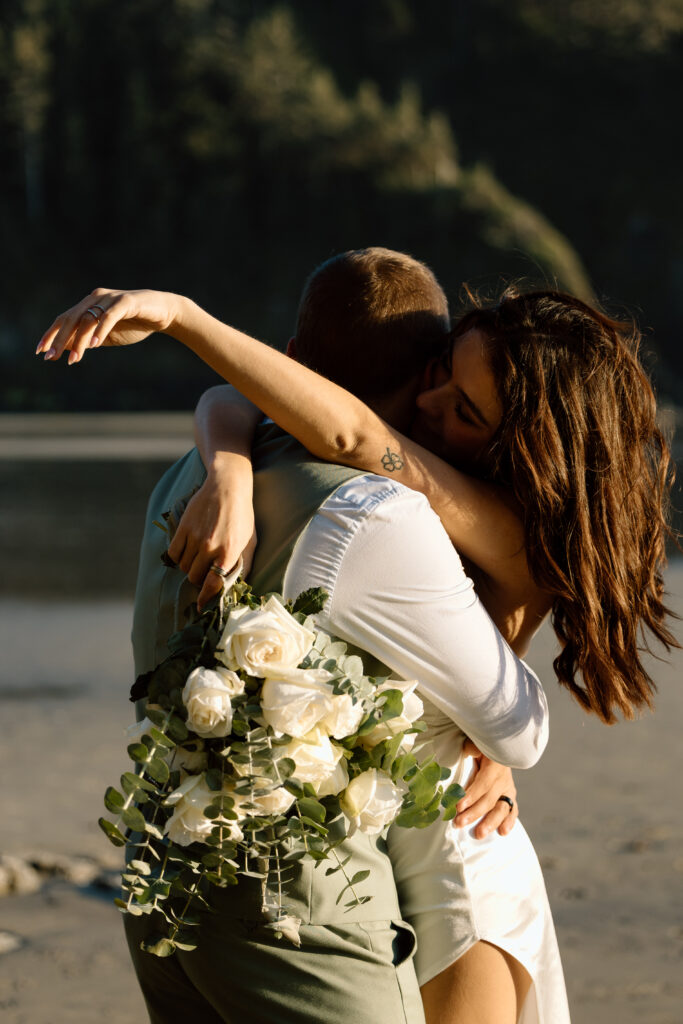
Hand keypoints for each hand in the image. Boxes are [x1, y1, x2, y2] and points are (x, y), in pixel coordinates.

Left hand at [35, 288, 180, 364]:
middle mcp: (96, 298)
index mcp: (89, 305)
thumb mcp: (107, 336)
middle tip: (51, 358)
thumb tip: (66, 349)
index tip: (40, 352)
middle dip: (59, 339)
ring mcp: (110, 299)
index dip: (51, 335)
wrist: (164, 313)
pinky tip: (94, 346)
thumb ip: (88, 339)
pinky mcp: (126, 302)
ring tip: (73, 359)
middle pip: (71, 319)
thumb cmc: (134, 324)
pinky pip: (109, 317)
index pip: (64, 319)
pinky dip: (100, 331)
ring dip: (79, 341)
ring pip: (87, 319)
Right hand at [166, 459, 256, 609]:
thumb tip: (240, 586)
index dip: (206, 598)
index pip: (213, 584)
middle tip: (204, 571)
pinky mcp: (183, 528)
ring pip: (183, 567)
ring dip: (189, 567)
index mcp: (229, 552)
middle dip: (199, 579)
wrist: (227, 487)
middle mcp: (210, 547)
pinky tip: (186, 552)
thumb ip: (244, 564)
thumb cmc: (242, 515)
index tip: (201, 606)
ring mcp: (195, 538)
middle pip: (194, 577)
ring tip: (198, 558)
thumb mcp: (250, 540)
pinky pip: (173, 553)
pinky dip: (177, 557)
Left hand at [454, 739, 517, 837]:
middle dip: (474, 813)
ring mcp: (508, 788)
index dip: (472, 795)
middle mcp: (504, 778)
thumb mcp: (476, 743)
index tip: (458, 806)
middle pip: (490, 799)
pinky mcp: (510, 795)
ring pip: (502, 808)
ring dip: (490, 822)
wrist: (498, 747)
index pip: (484, 783)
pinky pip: (512, 810)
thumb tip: (468, 750)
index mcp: (495, 764)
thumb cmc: (481, 746)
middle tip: (459, 823)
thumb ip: (472, 747)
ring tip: (479, 834)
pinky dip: (509, 822)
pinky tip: (502, 832)